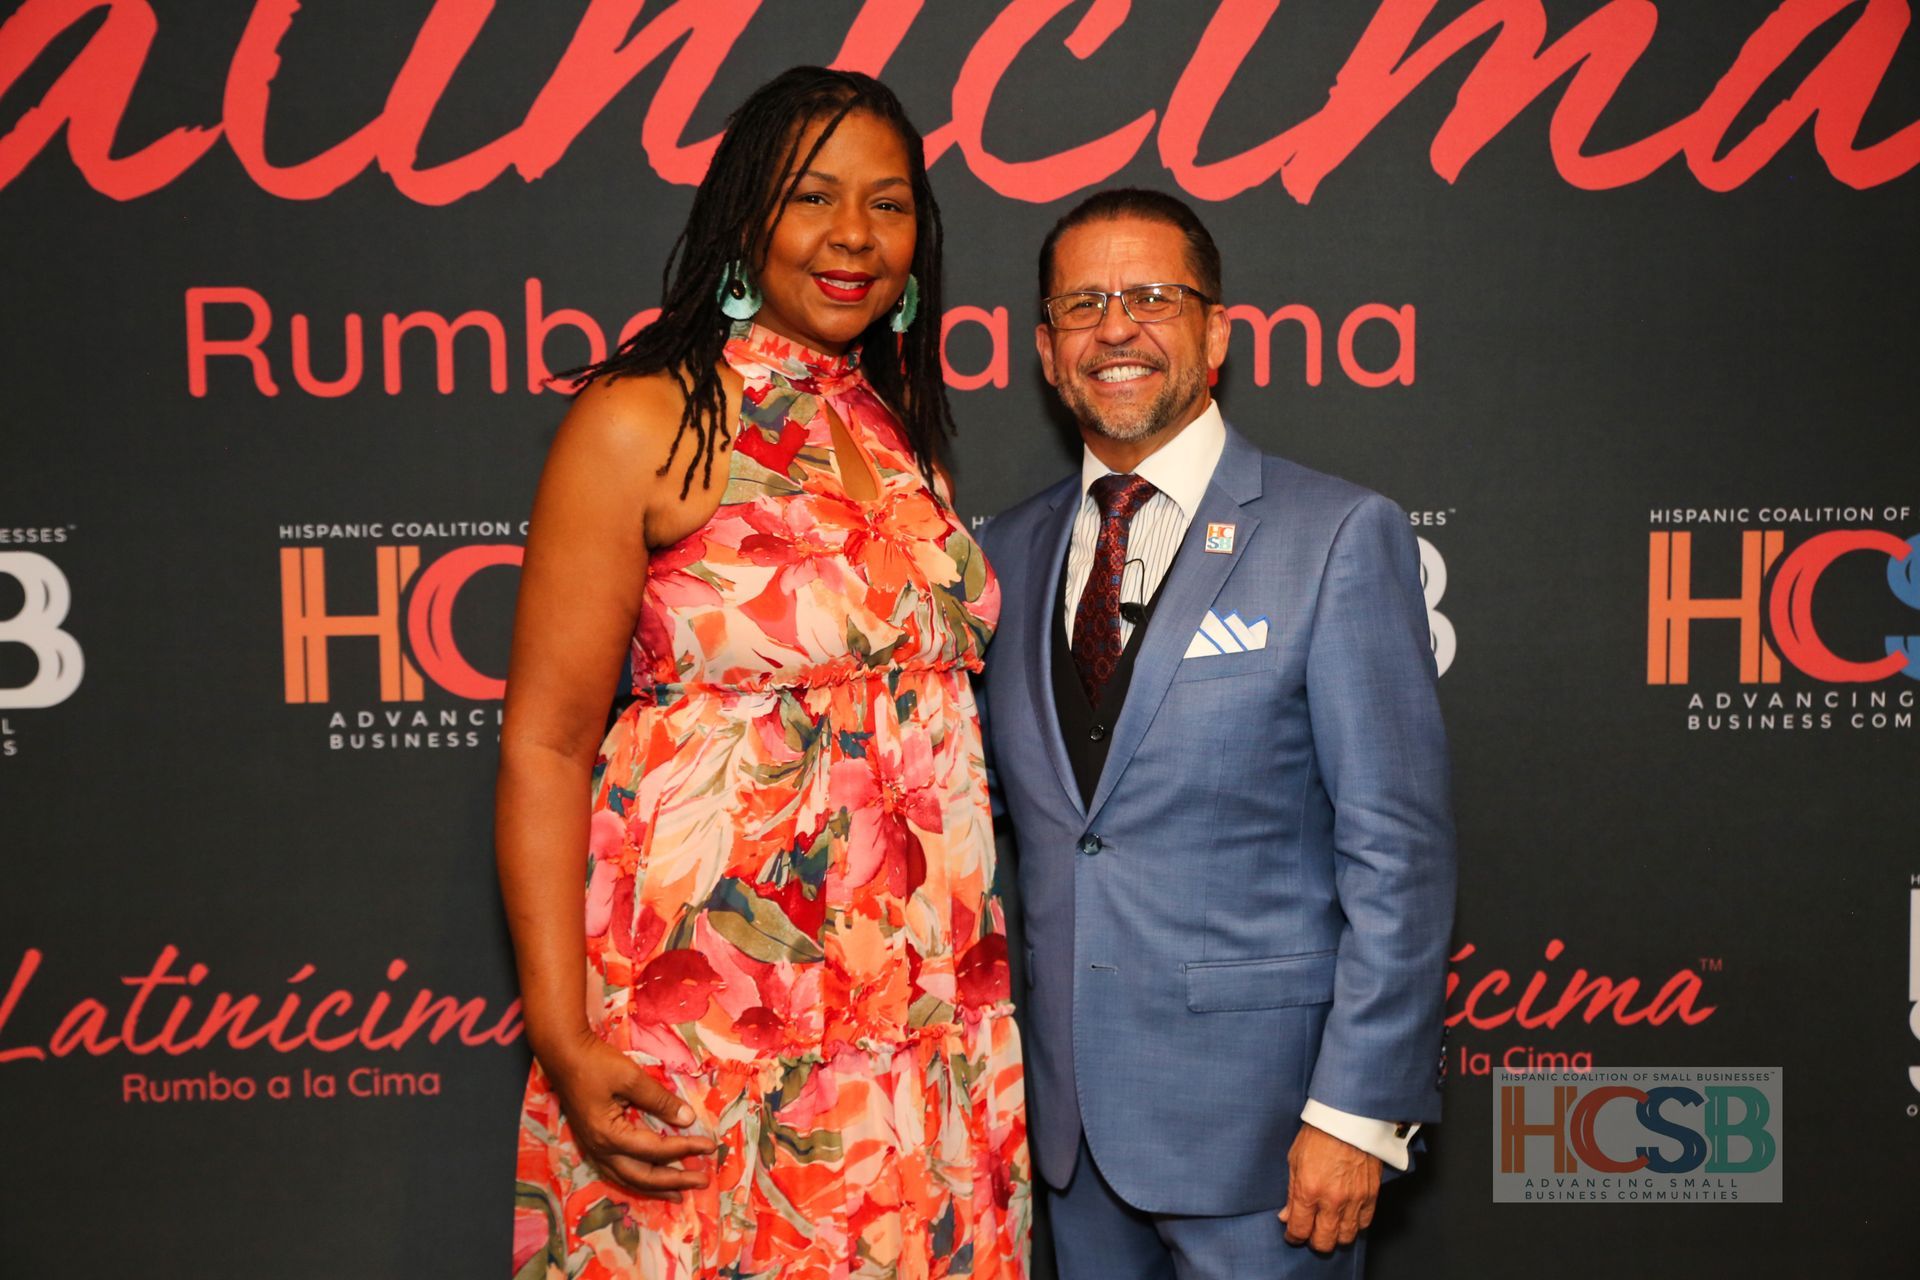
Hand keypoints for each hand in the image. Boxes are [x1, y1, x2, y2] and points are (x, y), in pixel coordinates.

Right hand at [541, 1029, 715, 1200]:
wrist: (563, 1055)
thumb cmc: (595, 1063)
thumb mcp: (631, 1077)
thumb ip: (660, 1100)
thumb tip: (688, 1119)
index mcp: (609, 1135)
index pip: (655, 1149)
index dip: (685, 1149)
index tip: (709, 1147)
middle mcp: (600, 1149)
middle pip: (641, 1176)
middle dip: (674, 1182)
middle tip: (701, 1182)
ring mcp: (594, 1149)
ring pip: (627, 1179)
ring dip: (655, 1188)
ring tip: (678, 1194)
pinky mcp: (593, 1143)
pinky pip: (617, 1171)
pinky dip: (638, 1179)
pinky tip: (650, 1181)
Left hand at [1278, 1122, 1380, 1251]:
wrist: (1347, 1118)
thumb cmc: (1318, 1135)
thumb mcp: (1294, 1160)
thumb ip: (1291, 1192)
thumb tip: (1286, 1216)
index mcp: (1308, 1190)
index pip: (1299, 1229)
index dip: (1293, 1237)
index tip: (1292, 1234)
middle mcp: (1331, 1200)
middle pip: (1324, 1241)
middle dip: (1314, 1242)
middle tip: (1311, 1234)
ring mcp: (1354, 1199)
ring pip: (1346, 1237)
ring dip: (1336, 1236)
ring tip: (1330, 1227)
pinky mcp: (1371, 1194)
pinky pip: (1364, 1223)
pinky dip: (1355, 1225)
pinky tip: (1347, 1218)